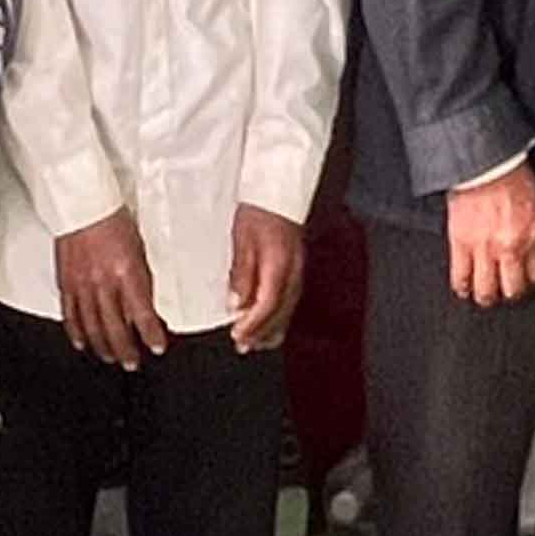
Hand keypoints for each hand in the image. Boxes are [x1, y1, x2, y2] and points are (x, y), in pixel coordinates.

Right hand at [48, 213, 164, 369]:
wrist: (84, 204)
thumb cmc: (114, 218)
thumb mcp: (140, 248)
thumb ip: (142, 278)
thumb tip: (148, 303)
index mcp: (126, 272)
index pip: (142, 314)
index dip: (150, 335)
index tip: (157, 347)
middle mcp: (104, 283)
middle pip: (115, 328)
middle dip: (126, 350)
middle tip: (132, 363)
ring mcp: (82, 285)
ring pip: (92, 327)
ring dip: (103, 346)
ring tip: (110, 358)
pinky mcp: (67, 282)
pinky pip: (71, 314)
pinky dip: (76, 332)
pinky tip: (82, 343)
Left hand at [221, 205, 309, 355]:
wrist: (279, 189)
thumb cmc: (259, 210)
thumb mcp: (241, 240)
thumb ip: (241, 274)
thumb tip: (236, 304)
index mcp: (280, 266)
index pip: (268, 306)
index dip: (253, 325)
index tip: (238, 335)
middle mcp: (294, 273)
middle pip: (281, 313)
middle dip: (262, 333)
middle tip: (244, 345)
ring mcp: (298, 271)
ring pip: (288, 309)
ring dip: (271, 328)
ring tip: (254, 340)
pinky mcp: (297, 268)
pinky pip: (291, 299)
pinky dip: (279, 315)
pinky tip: (269, 319)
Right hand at [444, 163, 534, 307]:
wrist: (484, 162)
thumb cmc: (511, 174)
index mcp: (534, 235)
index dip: (532, 281)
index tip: (527, 279)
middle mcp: (511, 246)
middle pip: (513, 289)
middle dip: (511, 293)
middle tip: (507, 290)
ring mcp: (484, 248)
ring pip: (486, 290)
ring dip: (486, 295)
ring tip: (485, 294)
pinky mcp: (461, 244)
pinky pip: (460, 277)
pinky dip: (462, 286)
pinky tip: (463, 288)